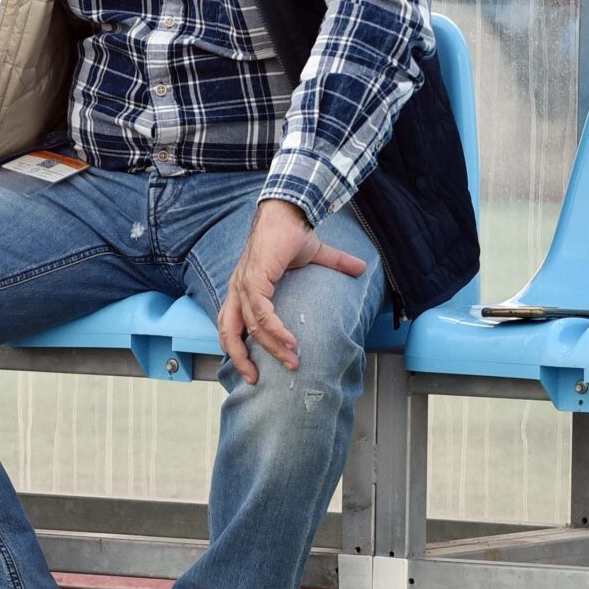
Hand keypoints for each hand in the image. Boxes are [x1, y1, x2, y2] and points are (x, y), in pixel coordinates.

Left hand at [216, 199, 367, 383]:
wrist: (289, 209)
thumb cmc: (293, 231)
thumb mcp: (314, 255)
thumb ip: (336, 263)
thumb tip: (361, 268)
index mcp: (244, 287)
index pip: (230, 322)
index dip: (237, 346)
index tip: (251, 367)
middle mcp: (238, 288)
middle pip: (228, 330)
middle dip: (240, 357)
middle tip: (255, 379)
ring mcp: (244, 283)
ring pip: (250, 326)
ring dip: (270, 348)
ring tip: (291, 362)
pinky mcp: (255, 278)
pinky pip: (261, 313)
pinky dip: (274, 330)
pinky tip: (289, 341)